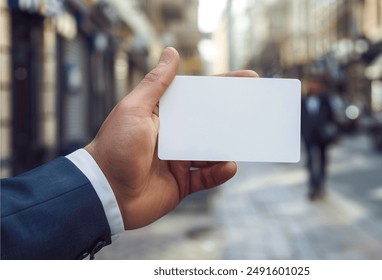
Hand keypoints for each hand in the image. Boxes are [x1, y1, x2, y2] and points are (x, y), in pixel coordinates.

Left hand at [85, 47, 257, 229]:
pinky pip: (207, 178)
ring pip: (211, 152)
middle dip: (232, 117)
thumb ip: (156, 83)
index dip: (222, 88)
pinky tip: (229, 166)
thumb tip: (171, 52)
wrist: (105, 193)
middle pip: (209, 124)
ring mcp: (179, 161)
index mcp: (164, 116)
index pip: (198, 98)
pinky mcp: (182, 184)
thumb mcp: (135, 109)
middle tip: (255, 110)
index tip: (247, 79)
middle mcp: (173, 137)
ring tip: (244, 141)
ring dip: (227, 147)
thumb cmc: (116, 147)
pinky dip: (219, 172)